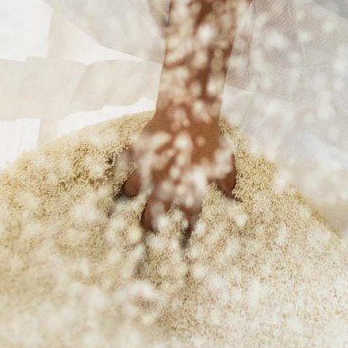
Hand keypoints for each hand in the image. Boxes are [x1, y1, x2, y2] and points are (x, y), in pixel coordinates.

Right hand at [120, 109, 235, 231]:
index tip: (185, 234)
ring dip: (130, 192)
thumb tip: (231, 192)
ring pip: (133, 189)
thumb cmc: (210, 137)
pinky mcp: (139, 152)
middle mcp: (167, 184)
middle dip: (149, 222)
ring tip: (128, 193)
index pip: (189, 215)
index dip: (187, 226)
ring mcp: (151, 169)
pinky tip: (116, 166)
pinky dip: (120, 163)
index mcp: (189, 188)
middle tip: (147, 225)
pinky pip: (124, 161)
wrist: (191, 113)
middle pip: (153, 213)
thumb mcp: (225, 160)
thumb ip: (227, 179)